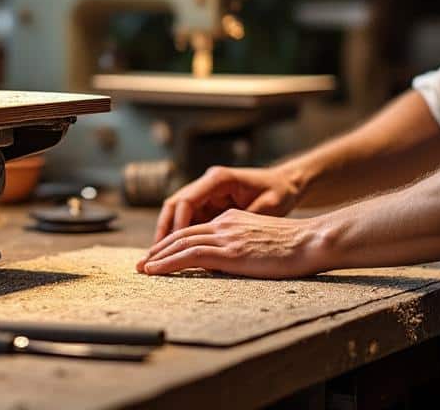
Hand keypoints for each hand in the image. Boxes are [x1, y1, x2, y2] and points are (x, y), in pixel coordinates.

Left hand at [136, 208, 322, 277]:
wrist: (312, 240)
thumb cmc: (297, 245)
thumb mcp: (263, 239)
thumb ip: (243, 245)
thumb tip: (229, 261)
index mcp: (233, 219)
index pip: (195, 229)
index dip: (174, 241)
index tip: (160, 255)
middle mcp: (225, 223)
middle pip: (182, 234)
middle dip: (159, 249)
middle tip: (143, 263)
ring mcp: (226, 236)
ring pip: (181, 243)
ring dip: (158, 257)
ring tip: (143, 269)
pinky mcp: (230, 251)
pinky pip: (190, 255)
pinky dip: (168, 262)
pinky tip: (156, 270)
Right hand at [151, 164, 299, 243]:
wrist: (287, 182)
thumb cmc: (280, 192)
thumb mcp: (269, 206)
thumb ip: (244, 223)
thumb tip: (222, 244)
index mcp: (218, 179)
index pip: (186, 201)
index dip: (176, 225)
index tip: (172, 248)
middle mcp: (207, 183)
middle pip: (174, 206)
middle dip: (163, 231)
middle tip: (153, 256)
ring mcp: (206, 193)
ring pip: (177, 213)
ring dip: (167, 235)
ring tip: (157, 259)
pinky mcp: (209, 204)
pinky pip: (188, 220)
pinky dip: (180, 236)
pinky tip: (174, 255)